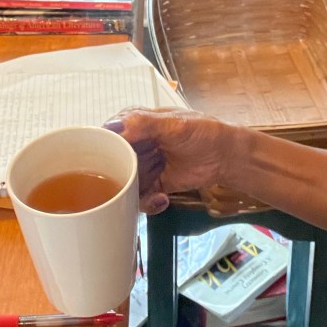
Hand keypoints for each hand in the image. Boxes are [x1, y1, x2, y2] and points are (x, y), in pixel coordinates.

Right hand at [103, 107, 228, 213]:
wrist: (226, 157)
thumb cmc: (203, 132)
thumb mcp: (173, 123)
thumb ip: (143, 124)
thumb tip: (112, 126)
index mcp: (135, 123)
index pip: (107, 134)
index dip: (100, 148)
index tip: (101, 162)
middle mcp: (135, 145)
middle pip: (111, 163)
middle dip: (116, 177)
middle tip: (128, 183)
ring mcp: (143, 167)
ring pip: (123, 183)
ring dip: (131, 193)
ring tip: (151, 192)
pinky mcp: (153, 185)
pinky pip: (139, 198)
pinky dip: (147, 203)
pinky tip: (162, 199)